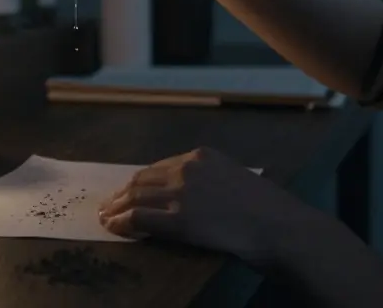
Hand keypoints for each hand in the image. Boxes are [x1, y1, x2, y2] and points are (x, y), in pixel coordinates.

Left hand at [97, 147, 305, 263]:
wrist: (276, 225)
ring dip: (117, 207)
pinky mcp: (177, 219)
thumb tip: (192, 195)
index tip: (128, 190)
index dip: (139, 181)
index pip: (159, 167)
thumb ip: (211, 180)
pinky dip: (122, 222)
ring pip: (136, 197)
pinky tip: (114, 227)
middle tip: (109, 204)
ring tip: (106, 216)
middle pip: (142, 179)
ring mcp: (181, 193)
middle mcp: (187, 168)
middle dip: (122, 193)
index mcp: (202, 155)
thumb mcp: (235, 178)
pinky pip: (139, 218)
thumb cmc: (266, 207)